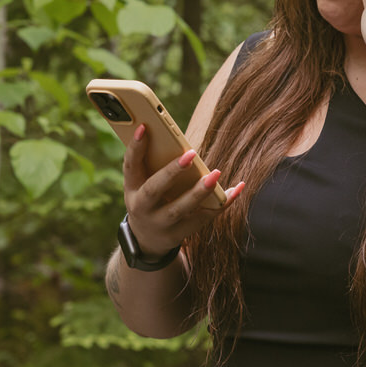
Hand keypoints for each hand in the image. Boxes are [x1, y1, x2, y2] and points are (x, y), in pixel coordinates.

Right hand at [121, 123, 244, 256]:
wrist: (147, 240)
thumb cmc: (149, 198)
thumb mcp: (142, 184)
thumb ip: (153, 163)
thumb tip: (174, 138)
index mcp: (132, 188)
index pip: (130, 166)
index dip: (135, 147)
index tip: (144, 127)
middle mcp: (142, 207)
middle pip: (154, 190)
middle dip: (172, 172)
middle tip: (191, 154)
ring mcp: (160, 223)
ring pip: (180, 209)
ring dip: (199, 192)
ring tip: (216, 174)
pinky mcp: (179, 234)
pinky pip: (203, 218)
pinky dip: (221, 204)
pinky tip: (235, 190)